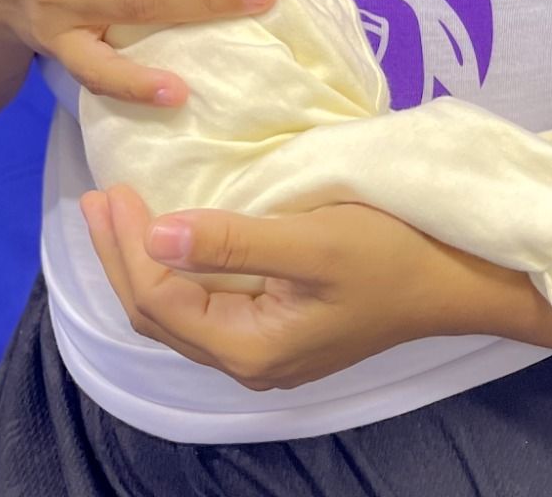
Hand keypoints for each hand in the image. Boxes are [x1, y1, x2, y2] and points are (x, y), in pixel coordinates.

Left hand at [80, 186, 519, 390]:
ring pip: (178, 315)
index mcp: (250, 348)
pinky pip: (205, 308)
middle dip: (120, 258)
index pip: (161, 302)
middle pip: (158, 316)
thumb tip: (156, 236)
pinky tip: (172, 239)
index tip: (114, 188)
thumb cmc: (389, 253)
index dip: (128, 246)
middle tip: (97, 198)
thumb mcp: (312, 241)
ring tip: (118, 215)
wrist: (455, 281)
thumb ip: (232, 242)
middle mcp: (249, 362)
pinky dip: (177, 272)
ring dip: (142, 265)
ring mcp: (265, 351)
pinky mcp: (279, 331)